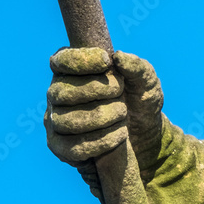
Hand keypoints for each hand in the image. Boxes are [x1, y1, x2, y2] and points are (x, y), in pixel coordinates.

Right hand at [45, 48, 164, 199]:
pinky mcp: (61, 147)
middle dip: (94, 90)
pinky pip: (69, 147)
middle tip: (120, 93)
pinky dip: (98, 142)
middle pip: (60, 92)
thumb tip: (119, 57)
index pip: (61, 60)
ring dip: (98, 117)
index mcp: (74, 71)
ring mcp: (56, 120)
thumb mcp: (147, 82)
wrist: (147, 135)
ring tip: (122, 114)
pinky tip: (120, 135)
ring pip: (64, 120)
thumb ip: (137, 67)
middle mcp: (58, 94)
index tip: (106, 61)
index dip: (80, 60)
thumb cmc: (140, 101)